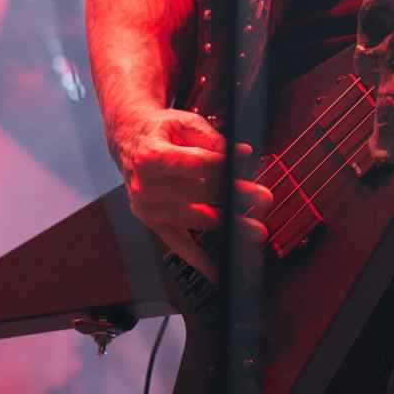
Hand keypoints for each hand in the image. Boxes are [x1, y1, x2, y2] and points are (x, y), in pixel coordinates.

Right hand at [115, 107, 272, 281]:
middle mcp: (146, 187)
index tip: (249, 168)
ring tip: (256, 230)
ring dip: (230, 226)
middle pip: (201, 195)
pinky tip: (216, 271)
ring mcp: (148, 209)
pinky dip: (198, 259)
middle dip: (236, 197)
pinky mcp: (153, 222)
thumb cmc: (159, 131)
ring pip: (196, 221)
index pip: (198, 165)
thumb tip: (242, 154)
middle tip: (264, 199)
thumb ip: (212, 138)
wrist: (130, 141)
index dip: (226, 166)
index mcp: (152, 157)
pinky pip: (178, 244)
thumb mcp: (183, 122)